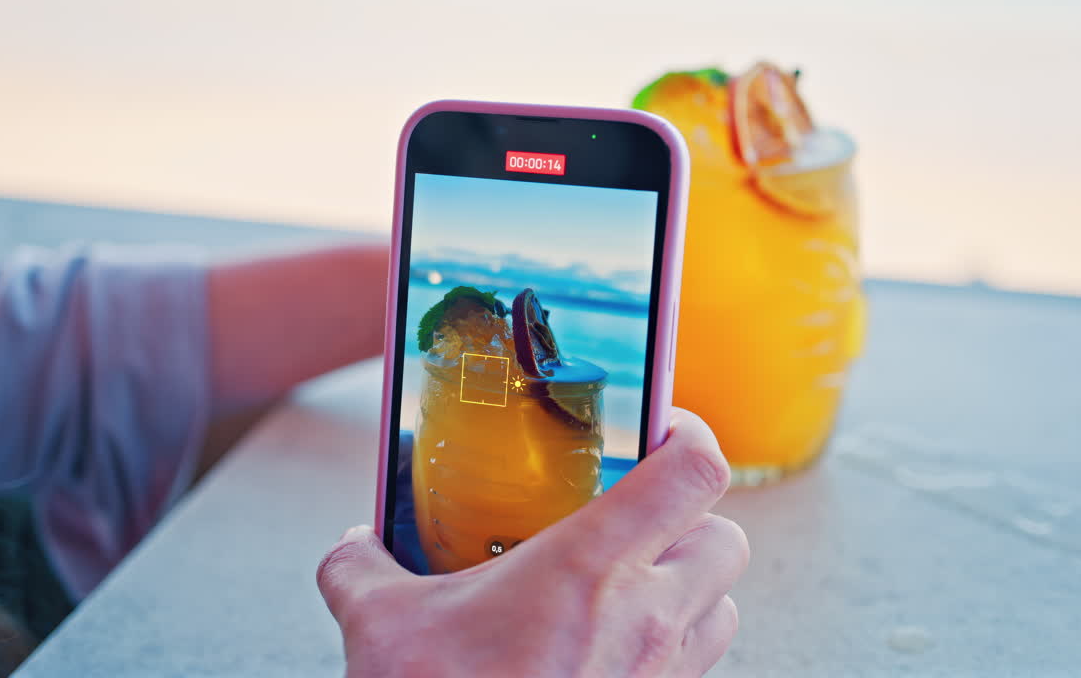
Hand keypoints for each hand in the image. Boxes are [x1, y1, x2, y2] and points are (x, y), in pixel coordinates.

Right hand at [316, 408, 748, 676]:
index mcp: (592, 567)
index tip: (660, 428)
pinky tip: (616, 646)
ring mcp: (663, 674)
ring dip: (694, 585)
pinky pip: (699, 664)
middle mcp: (647, 618)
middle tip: (639, 515)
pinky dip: (677, 644)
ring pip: (724, 603)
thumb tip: (353, 549)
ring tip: (635, 582)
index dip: (689, 435)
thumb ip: (362, 570)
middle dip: (693, 519)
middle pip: (727, 536)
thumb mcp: (382, 627)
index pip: (695, 472)